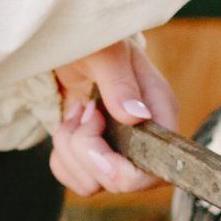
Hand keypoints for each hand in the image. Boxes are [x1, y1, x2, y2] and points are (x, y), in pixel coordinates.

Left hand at [48, 38, 177, 195]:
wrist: (70, 40)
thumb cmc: (92, 37)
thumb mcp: (104, 51)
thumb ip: (119, 81)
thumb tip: (137, 115)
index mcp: (158, 110)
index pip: (156, 169)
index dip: (120, 166)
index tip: (95, 125)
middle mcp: (144, 135)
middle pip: (121, 182)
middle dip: (87, 153)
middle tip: (81, 112)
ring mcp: (119, 148)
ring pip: (95, 184)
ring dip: (70, 151)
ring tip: (74, 112)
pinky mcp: (96, 154)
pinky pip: (78, 180)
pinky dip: (62, 159)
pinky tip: (66, 124)